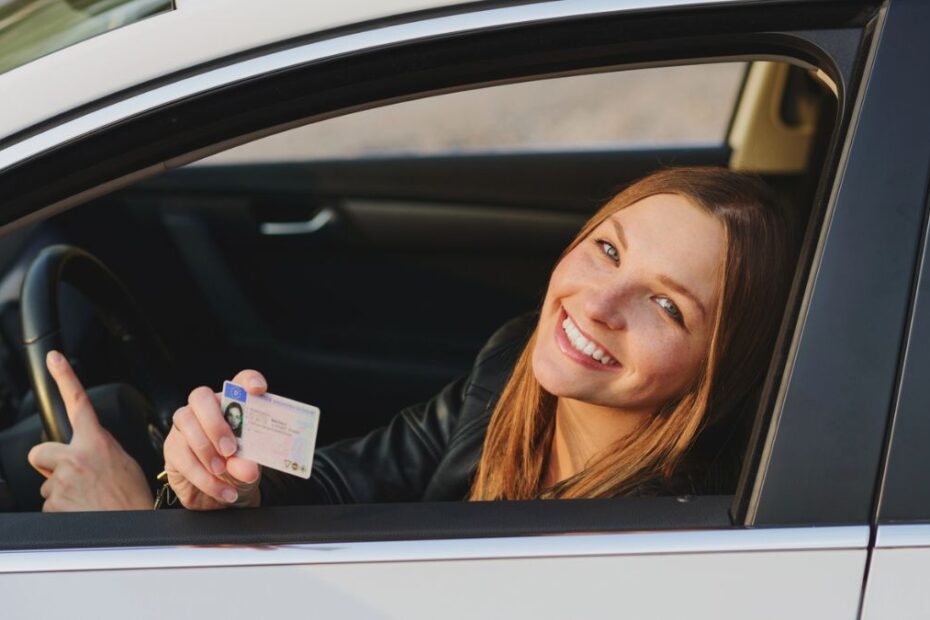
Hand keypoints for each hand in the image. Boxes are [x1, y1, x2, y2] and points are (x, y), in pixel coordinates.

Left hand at [27, 351, 152, 510]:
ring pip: (46, 484)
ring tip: (87, 500)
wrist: (133, 529)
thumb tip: (82, 451)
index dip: (65, 377)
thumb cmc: (133, 499)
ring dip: (61, 492)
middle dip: (49, 465)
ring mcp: (62, 482)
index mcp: (97, 443)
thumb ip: (99, 450)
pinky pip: (48, 504)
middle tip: (71, 478)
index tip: (53, 359)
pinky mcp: (53, 504)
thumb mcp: (124, 462)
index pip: (79, 403)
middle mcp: (76, 458)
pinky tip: (82, 511)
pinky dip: (62, 509)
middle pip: (40, 453)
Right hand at [163, 369, 265, 509]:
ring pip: (186, 422)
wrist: (220, 498)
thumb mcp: (249, 467)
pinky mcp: (172, 448)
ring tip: (222, 471)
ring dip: (206, 449)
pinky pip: (181, 456)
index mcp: (232, 404)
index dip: (248, 381)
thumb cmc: (238, 470)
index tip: (257, 390)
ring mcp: (185, 426)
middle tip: (230, 449)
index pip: (240, 382)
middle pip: (201, 397)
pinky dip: (202, 476)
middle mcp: (206, 409)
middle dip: (215, 422)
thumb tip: (246, 469)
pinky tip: (219, 489)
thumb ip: (248, 464)